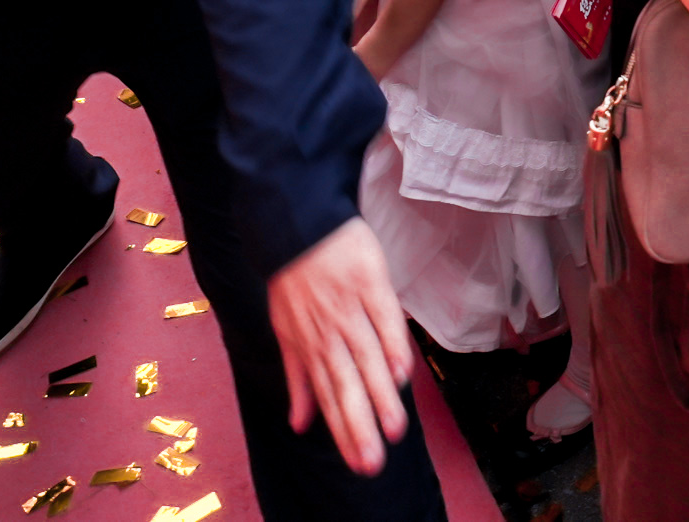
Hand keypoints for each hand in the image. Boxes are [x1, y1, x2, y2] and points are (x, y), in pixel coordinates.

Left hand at [267, 217, 415, 474]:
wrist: (300, 224)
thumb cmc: (294, 281)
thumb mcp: (286, 332)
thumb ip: (297, 378)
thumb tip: (299, 424)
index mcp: (309, 347)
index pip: (329, 398)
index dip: (344, 431)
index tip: (359, 463)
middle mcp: (328, 333)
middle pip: (347, 386)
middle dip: (360, 427)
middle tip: (373, 462)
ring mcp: (349, 308)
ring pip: (367, 359)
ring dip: (380, 396)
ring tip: (395, 430)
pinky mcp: (371, 282)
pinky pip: (384, 318)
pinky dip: (393, 345)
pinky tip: (403, 372)